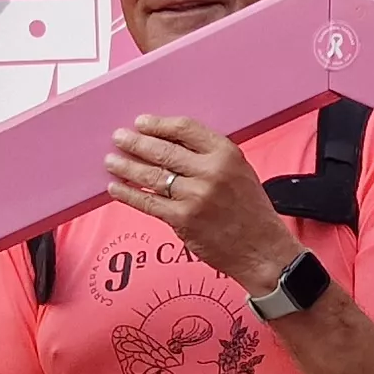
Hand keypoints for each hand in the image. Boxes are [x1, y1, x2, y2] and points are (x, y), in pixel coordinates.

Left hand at [107, 116, 298, 292]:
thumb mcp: (239, 171)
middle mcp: (210, 172)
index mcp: (226, 154)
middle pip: (163, 150)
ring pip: (151, 176)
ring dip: (126, 167)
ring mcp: (195, 196)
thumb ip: (209, 156)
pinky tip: (116, 188)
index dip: (158, 125)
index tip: (142, 123)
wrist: (261, 250)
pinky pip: (148, 203)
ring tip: (112, 160)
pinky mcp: (182, 220)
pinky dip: (128, 194)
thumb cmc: (251, 212)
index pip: (184, 129)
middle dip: (136, 143)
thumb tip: (169, 145)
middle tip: (119, 138)